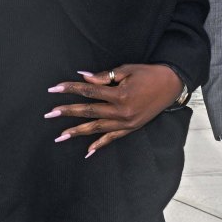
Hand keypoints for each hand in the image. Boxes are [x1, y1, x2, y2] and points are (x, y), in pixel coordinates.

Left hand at [46, 64, 183, 157]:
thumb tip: (84, 78)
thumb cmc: (148, 73)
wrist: (171, 84)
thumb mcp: (127, 70)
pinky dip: (100, 145)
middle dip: (68, 112)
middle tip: (50, 114)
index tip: (54, 89)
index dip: (71, 89)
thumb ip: (105, 77)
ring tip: (60, 136)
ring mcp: (126, 122)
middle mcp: (121, 111)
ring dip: (77, 132)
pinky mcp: (131, 128)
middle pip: (89, 111)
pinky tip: (88, 151)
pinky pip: (112, 138)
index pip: (89, 92)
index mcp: (119, 94)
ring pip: (97, 128)